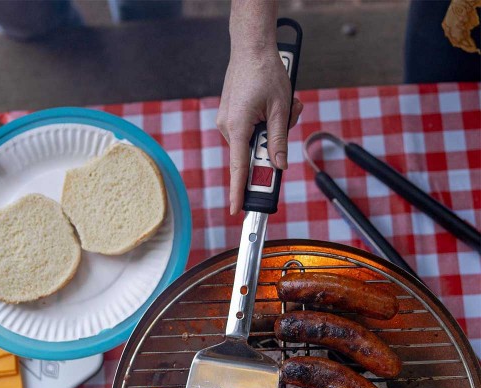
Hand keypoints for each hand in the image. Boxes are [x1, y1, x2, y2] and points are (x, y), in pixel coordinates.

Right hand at [217, 48, 302, 214]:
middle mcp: (228, 127)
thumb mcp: (281, 107)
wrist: (251, 46)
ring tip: (285, 103)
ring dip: (273, 130)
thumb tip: (280, 165)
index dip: (238, 191)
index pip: (239, 168)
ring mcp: (228, 122)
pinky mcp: (231, 116)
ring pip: (254, 141)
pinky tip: (273, 104)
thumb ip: (279, 140)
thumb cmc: (265, 72)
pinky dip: (264, 123)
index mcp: (238, 127)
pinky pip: (249, 131)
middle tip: (290, 115)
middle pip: (252, 154)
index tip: (236, 209)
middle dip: (274, 144)